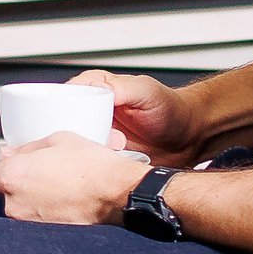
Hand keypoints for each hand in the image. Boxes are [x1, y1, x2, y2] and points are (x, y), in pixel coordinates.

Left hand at [0, 133, 144, 225]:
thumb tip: (9, 153)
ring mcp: (29, 222)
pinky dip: (43, 210)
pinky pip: (35, 219)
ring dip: (28, 198)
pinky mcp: (45, 234)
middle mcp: (14, 204)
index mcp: (11, 176)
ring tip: (54, 184)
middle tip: (33, 175)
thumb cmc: (91, 165)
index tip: (0, 168)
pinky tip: (62, 198)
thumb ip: (26, 148)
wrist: (118, 193)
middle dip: (10, 186)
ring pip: (18, 208)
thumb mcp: (57, 140)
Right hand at [71, 69, 205, 167]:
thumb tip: (97, 88)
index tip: (79, 122)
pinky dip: (95, 166)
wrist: (189, 138)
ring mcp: (96, 134)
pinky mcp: (103, 155)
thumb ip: (122, 87)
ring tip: (116, 149)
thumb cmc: (171, 109)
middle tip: (104, 139)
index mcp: (95, 89)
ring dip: (88, 152)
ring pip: (74, 145)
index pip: (63, 97)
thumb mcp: (147, 91)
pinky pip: (89, 162)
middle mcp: (91, 111)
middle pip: (63, 124)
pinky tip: (110, 163)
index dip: (64, 111)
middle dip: (78, 136)